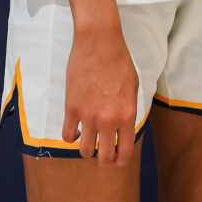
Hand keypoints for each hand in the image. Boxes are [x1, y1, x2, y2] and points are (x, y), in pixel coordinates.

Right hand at [62, 26, 138, 164]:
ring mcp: (88, 115)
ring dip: (87, 149)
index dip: (120, 160)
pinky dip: (72, 137)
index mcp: (127, 114)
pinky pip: (68, 136)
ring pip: (84, 151)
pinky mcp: (71, 108)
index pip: (124, 152)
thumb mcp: (133, 86)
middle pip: (103, 157)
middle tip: (103, 151)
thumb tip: (123, 127)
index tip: (117, 157)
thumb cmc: (119, 60)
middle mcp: (108, 119)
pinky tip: (78, 128)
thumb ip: (128, 110)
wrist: (99, 42)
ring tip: (90, 138)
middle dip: (104, 158)